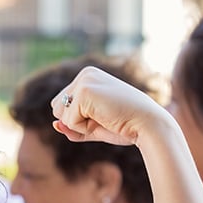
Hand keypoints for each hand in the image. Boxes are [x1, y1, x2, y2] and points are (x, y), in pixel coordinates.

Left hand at [50, 66, 171, 147]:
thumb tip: (54, 124)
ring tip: (104, 117)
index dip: (79, 119)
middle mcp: (85, 74)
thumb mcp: (94, 127)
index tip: (104, 115)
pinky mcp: (84, 92)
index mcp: (88, 77)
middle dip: (76, 122)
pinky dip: (84, 128)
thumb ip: (72, 126)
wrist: (148, 125)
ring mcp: (84, 81)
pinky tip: (104, 118)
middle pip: (57, 108)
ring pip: (60, 115)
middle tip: (104, 118)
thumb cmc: (126, 126)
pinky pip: (69, 121)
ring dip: (79, 125)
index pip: (63, 105)